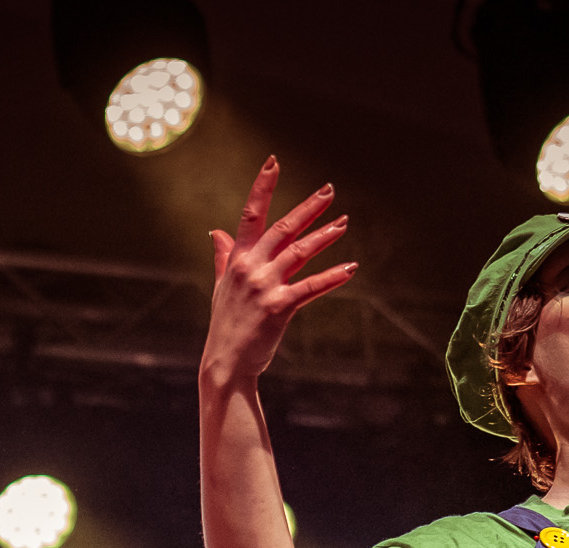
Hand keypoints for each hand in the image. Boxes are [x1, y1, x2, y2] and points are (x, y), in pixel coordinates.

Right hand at [201, 158, 356, 390]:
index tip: (273, 162)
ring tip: (343, 223)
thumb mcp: (222, 287)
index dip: (262, 187)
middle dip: (308, 207)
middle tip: (329, 190)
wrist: (225, 363)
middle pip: (283, 228)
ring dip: (324, 236)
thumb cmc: (226, 325)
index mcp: (237, 259)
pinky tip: (350, 267)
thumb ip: (224, 257)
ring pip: (300, 253)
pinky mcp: (279, 307)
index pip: (251, 215)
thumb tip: (218, 232)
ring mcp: (264, 286)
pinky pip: (311, 287)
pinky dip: (332, 277)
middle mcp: (250, 268)